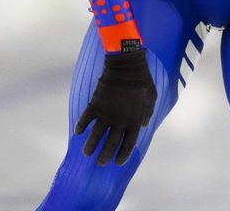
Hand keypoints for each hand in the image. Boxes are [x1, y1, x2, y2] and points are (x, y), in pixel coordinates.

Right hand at [76, 49, 157, 165]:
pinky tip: (77, 132)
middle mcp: (120, 122)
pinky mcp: (95, 105)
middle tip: (101, 163)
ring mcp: (106, 114)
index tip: (118, 162)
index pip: (128, 144)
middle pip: (111, 144)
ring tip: (87, 153)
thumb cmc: (142, 80)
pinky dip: (81, 126)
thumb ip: (147, 113)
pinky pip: (85, 120)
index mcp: (134, 121)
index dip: (123, 155)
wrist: (127, 67)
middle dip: (105, 156)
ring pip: (96, 136)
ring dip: (91, 146)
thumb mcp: (152, 98)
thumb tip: (144, 125)